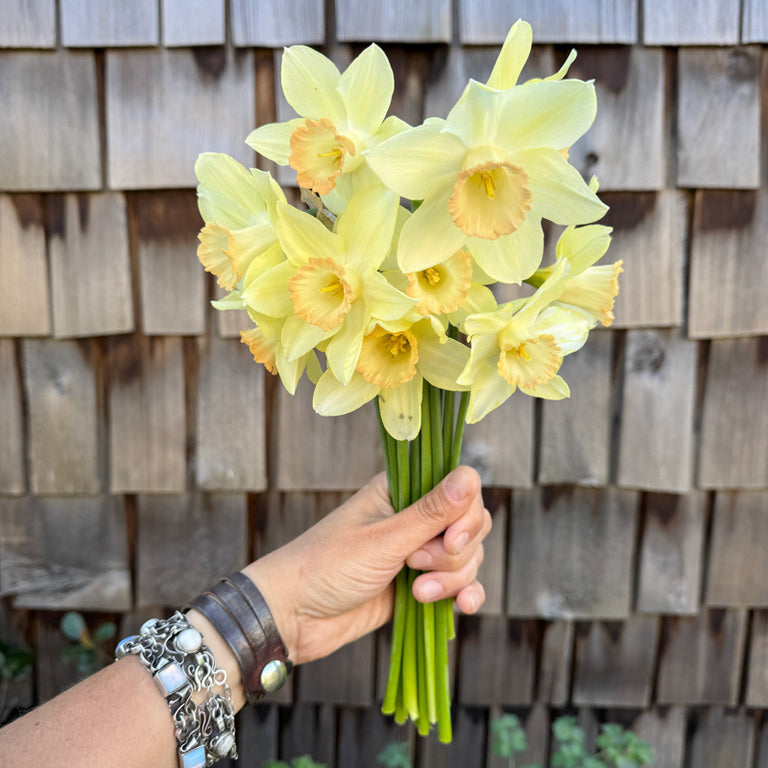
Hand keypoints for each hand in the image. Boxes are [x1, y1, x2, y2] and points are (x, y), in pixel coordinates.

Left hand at [243, 465, 489, 664]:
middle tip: (416, 565)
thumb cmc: (328, 567)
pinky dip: (464, 595)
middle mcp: (414, 517)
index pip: (462, 488)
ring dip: (452, 579)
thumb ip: (431, 513)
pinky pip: (459, 585)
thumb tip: (470, 476)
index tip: (451, 541)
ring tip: (417, 593)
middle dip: (454, 554)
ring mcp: (418, 552)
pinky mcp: (419, 584)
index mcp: (402, 491)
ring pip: (466, 558)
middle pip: (470, 525)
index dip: (465, 515)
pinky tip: (463, 608)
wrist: (294, 617)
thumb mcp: (384, 539)